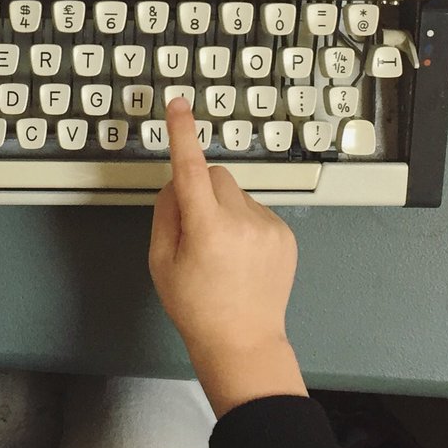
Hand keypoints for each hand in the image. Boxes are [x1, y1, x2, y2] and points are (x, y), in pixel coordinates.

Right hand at [149, 98, 306, 416]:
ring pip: (236, 193)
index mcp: (207, 228)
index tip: (178, 104)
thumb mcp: (161, 262)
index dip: (182, 133)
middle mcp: (242, 221)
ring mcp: (269, 226)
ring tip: (222, 251)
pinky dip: (243, 222)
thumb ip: (166, 214)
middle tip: (194, 229)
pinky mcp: (286, 234)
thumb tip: (176, 184)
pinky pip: (256, 209)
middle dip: (201, 190)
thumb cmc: (195, 306)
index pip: (190, 169)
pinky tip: (241, 256)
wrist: (244, 343)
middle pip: (215, 175)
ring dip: (224, 208)